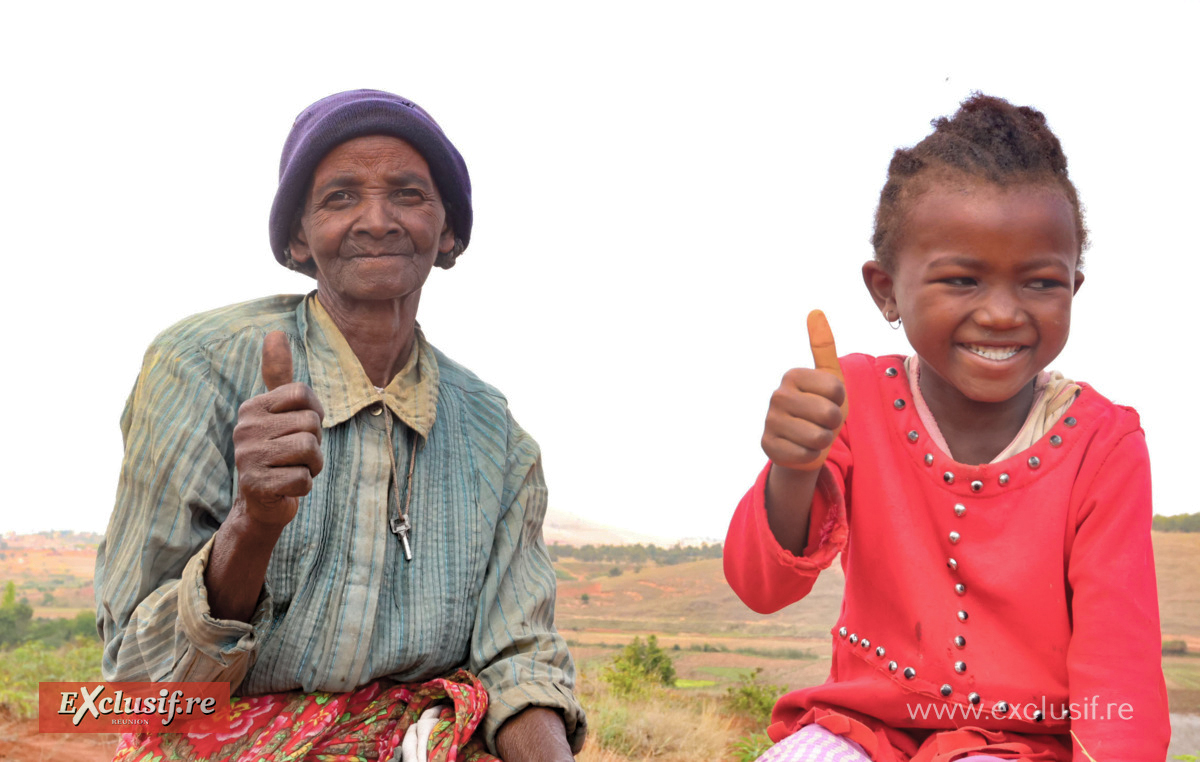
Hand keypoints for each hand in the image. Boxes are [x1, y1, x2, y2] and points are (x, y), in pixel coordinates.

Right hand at [231, 331, 324, 529]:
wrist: (261, 502)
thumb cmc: (278, 450)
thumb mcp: (279, 410)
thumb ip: (278, 373)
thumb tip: (275, 331)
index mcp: (253, 406)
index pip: (304, 395)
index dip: (314, 414)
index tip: (300, 428)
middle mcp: (245, 428)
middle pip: (311, 424)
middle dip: (314, 444)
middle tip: (296, 455)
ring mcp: (248, 457)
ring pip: (309, 450)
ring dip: (312, 465)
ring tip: (292, 469)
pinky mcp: (256, 485)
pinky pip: (304, 479)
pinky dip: (303, 486)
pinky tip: (286, 487)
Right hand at [761, 310, 847, 471]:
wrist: (804, 443)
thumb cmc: (821, 407)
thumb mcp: (829, 378)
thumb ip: (823, 346)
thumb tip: (815, 310)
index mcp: (792, 375)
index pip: (836, 389)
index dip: (840, 401)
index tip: (828, 401)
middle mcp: (777, 395)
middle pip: (829, 413)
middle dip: (833, 423)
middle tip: (822, 422)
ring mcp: (770, 421)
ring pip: (817, 436)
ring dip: (822, 440)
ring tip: (813, 435)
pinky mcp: (768, 446)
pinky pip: (805, 454)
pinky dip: (810, 455)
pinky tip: (801, 448)